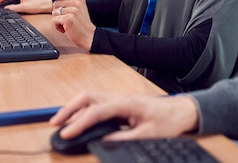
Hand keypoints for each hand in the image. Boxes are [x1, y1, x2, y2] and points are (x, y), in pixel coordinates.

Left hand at [47, 0, 94, 48]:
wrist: (89, 36)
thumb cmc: (82, 24)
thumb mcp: (79, 9)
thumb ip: (69, 1)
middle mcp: (76, 3)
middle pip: (55, 3)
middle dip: (57, 12)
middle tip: (65, 19)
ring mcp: (73, 10)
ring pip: (54, 12)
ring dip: (57, 20)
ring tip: (66, 25)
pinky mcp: (68, 19)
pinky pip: (54, 20)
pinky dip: (57, 26)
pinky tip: (65, 29)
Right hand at [49, 92, 198, 140]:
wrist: (181, 111)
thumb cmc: (168, 121)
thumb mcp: (147, 135)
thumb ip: (124, 138)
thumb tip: (102, 140)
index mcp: (127, 103)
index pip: (96, 111)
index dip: (80, 123)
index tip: (67, 133)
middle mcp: (120, 97)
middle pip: (88, 97)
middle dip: (69, 108)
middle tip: (55, 122)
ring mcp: (119, 98)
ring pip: (91, 98)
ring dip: (75, 108)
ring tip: (62, 122)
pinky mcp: (120, 102)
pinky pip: (97, 102)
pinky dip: (83, 109)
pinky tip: (78, 119)